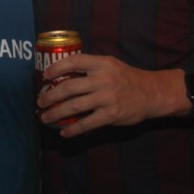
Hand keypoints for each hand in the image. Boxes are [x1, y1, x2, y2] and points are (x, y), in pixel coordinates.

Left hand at [36, 53, 170, 136]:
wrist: (152, 93)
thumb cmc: (127, 78)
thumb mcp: (111, 64)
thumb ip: (91, 67)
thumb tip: (64, 72)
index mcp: (102, 64)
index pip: (74, 61)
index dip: (56, 68)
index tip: (45, 76)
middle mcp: (103, 79)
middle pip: (69, 87)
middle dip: (50, 96)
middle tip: (40, 101)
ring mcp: (107, 98)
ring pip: (74, 106)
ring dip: (56, 113)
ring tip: (45, 117)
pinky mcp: (111, 115)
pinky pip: (87, 123)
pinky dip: (73, 129)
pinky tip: (64, 132)